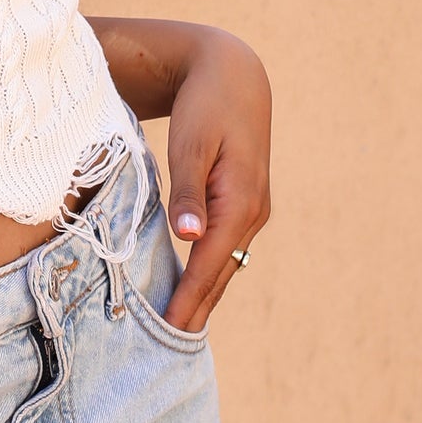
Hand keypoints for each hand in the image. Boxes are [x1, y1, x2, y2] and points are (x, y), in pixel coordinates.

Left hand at [161, 32, 270, 333]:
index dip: (189, 298)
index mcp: (240, 202)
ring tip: (177, 326)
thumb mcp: (192, 143)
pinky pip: (225, 247)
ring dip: (204, 293)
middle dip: (198, 308)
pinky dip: (209, 271)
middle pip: (221, 272)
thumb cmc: (207, 104)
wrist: (234, 74)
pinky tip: (191, 285)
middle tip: (169, 348)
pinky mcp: (244, 203)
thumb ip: (188, 191)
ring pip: (225, 262)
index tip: (169, 330)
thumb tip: (188, 237)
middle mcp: (252, 212)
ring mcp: (252, 210)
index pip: (209, 263)